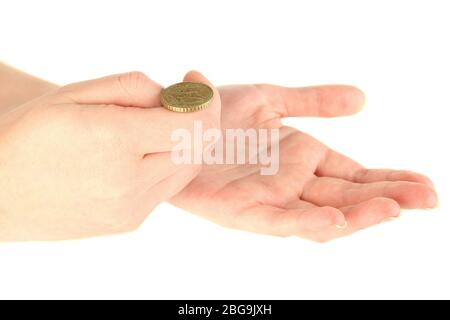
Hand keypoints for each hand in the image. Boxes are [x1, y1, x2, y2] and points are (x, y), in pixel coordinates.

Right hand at [0, 71, 219, 240]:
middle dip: (196, 116)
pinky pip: (167, 188)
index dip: (205, 97)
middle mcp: (130, 182)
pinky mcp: (129, 222)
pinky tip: (142, 152)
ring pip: (186, 168)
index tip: (193, 81)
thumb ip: (134, 88)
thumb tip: (174, 96)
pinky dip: (167, 163)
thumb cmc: (27, 136)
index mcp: (115, 142)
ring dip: (182, 141)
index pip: (195, 123)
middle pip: (196, 145)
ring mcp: (131, 208)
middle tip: (173, 100)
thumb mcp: (75, 93)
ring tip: (152, 126)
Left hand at [171, 83, 437, 241]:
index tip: (425, 184)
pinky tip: (337, 222)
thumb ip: (314, 101)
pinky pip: (281, 221)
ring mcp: (271, 200)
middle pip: (348, 197)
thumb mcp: (271, 99)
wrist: (173, 123)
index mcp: (303, 158)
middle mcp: (293, 184)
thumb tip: (363, 99)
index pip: (355, 174)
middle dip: (387, 198)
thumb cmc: (215, 114)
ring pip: (322, 216)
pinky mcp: (244, 212)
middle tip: (428, 199)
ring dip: (358, 215)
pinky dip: (309, 224)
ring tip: (395, 208)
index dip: (389, 180)